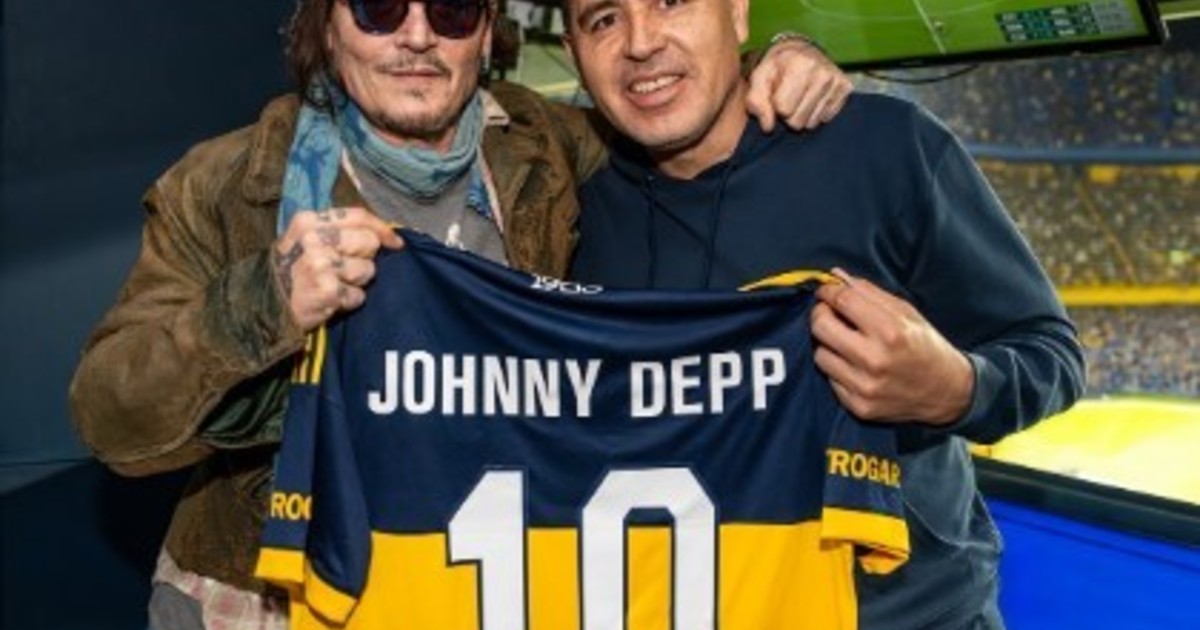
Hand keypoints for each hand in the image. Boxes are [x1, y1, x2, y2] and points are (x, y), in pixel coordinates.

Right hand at [272, 207, 402, 331]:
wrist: (265, 305)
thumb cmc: (292, 271)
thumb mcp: (305, 239)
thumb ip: (338, 231)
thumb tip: (384, 234)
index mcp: (309, 221)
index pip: (358, 216)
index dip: (382, 229)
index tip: (396, 243)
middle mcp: (314, 239)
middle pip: (369, 242)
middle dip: (365, 258)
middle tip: (345, 269)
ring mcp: (320, 264)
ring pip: (368, 270)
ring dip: (357, 282)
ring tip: (335, 285)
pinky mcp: (328, 290)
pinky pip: (359, 296)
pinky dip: (350, 301)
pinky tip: (332, 300)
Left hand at [746, 37, 851, 132]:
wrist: (802, 50)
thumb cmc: (777, 66)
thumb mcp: (759, 77)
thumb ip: (756, 101)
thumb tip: (768, 127)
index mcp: (799, 65)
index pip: (783, 109)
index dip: (775, 106)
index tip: (776, 93)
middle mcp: (822, 72)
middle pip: (797, 121)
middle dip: (788, 114)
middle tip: (788, 96)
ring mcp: (836, 80)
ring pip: (811, 123)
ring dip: (802, 115)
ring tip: (800, 96)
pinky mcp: (846, 88)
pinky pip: (825, 118)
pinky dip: (816, 112)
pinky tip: (812, 97)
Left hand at [810, 269, 972, 425]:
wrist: (947, 392)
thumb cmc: (925, 346)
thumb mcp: (907, 313)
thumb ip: (871, 293)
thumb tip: (837, 277)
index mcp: (890, 331)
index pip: (842, 301)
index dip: (829, 291)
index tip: (827, 291)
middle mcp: (875, 360)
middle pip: (820, 327)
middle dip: (821, 314)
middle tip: (829, 313)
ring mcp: (865, 386)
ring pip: (820, 355)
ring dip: (828, 345)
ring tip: (846, 343)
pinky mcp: (859, 406)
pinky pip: (831, 380)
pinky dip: (838, 369)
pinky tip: (855, 366)